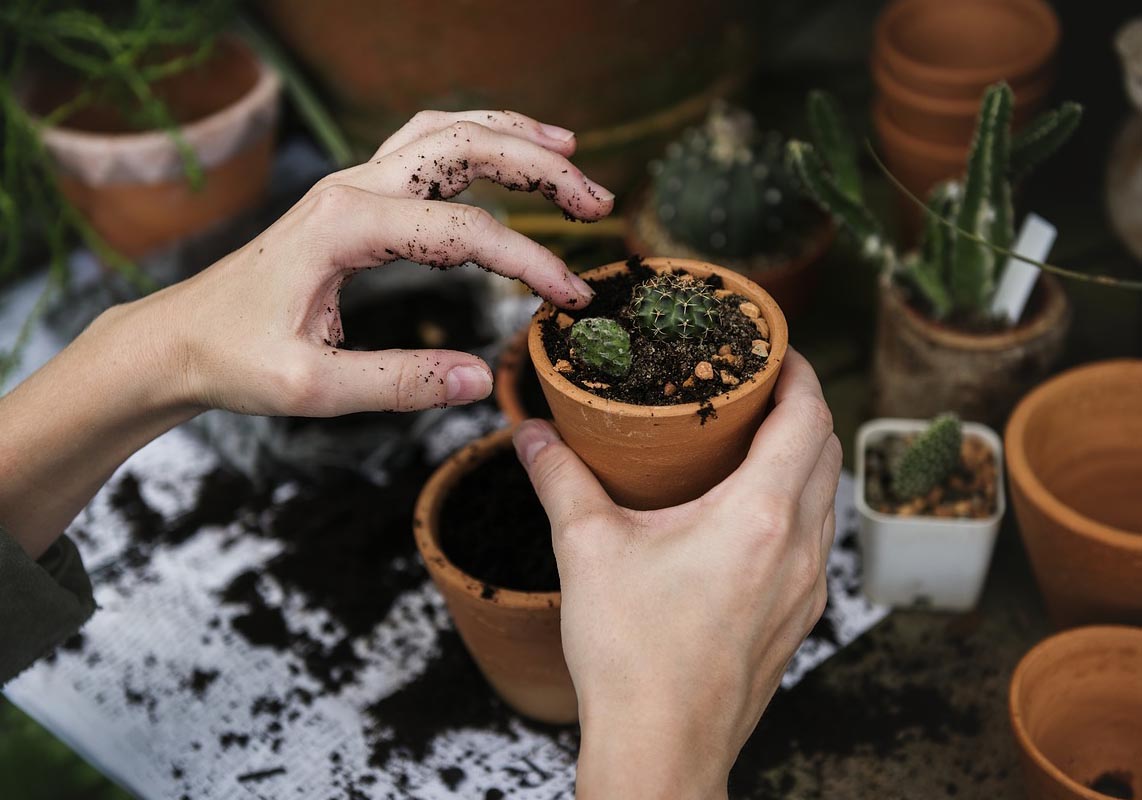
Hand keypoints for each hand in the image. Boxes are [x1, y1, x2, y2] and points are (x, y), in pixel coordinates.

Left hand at [0, 109, 612, 556]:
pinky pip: (423, 147)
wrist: (179, 338)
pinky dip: (475, 141)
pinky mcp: (353, 197)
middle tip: (598, 202)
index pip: (463, 231)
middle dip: (540, 167)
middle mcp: (351, 188)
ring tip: (570, 152)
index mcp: (344, 226)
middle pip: (464, 148)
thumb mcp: (313, 388)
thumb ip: (400, 383)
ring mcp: (351, 184)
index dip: (529, 261)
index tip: (571, 299)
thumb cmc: (235, 359)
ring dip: (512, 138)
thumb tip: (482, 379)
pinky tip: (506, 152)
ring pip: (445, 133)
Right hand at [513, 349, 840, 798]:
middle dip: (801, 407)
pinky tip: (748, 513)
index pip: (809, 416)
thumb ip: (559, 479)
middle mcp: (800, 548)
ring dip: (802, 457)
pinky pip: (815, 540)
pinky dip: (796, 505)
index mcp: (760, 516)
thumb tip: (531, 433)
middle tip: (755, 386)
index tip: (774, 349)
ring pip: (826, 498)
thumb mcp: (587, 550)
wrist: (662, 749)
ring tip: (751, 441)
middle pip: (827, 450)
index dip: (799, 371)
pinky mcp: (798, 619)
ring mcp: (807, 589)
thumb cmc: (632, 656)